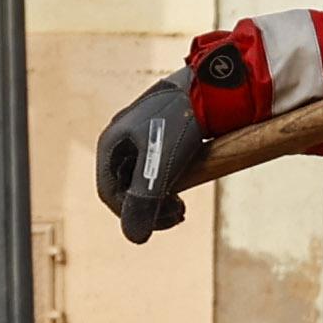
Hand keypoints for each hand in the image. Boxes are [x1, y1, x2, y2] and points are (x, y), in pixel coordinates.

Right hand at [94, 75, 206, 242]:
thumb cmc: (182, 119)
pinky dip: (170, 182)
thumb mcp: (160, 164)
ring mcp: (142, 135)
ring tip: (182, 205)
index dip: (131, 214)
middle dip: (148, 206)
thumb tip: (135, 237)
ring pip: (143, 178)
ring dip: (160, 197)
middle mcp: (122, 138)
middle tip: (178, 214)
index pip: (110, 193)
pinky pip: (158, 166)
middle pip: (126, 186)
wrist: (212, 85)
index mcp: (111, 142)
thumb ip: (144, 200)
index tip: (157, 224)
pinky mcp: (163, 133)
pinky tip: (188, 183)